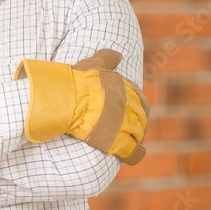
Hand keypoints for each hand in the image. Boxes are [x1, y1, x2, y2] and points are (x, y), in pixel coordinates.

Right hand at [14, 49, 147, 164]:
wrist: (70, 99)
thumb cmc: (79, 81)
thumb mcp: (95, 63)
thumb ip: (108, 57)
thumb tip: (118, 54)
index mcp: (129, 89)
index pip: (138, 99)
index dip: (129, 105)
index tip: (117, 109)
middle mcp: (133, 107)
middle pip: (140, 117)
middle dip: (132, 122)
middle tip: (118, 126)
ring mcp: (129, 126)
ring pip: (138, 134)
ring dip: (131, 137)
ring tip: (119, 140)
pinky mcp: (121, 143)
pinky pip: (135, 153)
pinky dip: (133, 155)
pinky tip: (126, 155)